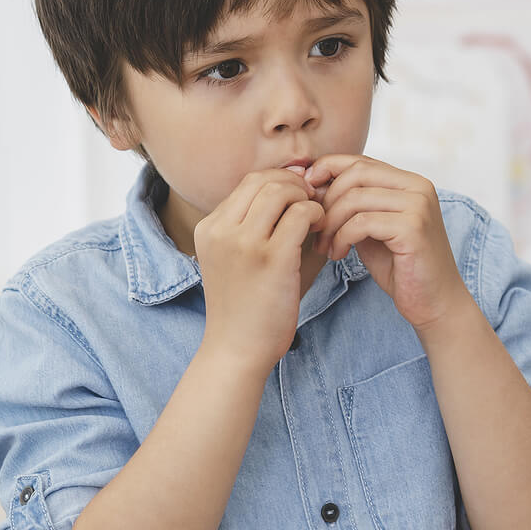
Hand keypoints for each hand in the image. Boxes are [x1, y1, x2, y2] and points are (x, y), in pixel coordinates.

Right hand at [194, 167, 324, 369]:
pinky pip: (301, 214)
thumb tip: (295, 191)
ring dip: (307, 198)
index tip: (300, 195)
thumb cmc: (245, 307)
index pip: (249, 182)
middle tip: (313, 200)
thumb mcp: (236, 259)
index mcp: (209, 228)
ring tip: (317, 217)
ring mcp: (244, 243)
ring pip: (282, 192)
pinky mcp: (271, 258)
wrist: (237, 350)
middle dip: (295, 183)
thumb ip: (256, 226)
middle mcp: (221, 230)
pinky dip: (317, 215)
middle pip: (263, 180)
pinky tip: (321, 231)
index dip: (281, 180)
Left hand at [306, 154, 474, 329]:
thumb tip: (313, 184)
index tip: (306, 195)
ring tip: (325, 246)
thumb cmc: (401, 267)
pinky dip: (342, 238)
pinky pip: (361, 222)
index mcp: (410, 181)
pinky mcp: (413, 228)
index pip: (360, 161)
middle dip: (326, 200)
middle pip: (356, 174)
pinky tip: (339, 254)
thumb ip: (353, 204)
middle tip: (314, 229)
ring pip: (355, 198)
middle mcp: (418, 187)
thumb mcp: (372, 228)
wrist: (434, 302)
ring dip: (330, 224)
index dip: (327, 171)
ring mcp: (418, 205)